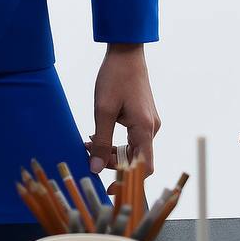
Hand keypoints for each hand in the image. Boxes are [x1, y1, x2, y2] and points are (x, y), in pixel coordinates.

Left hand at [83, 43, 160, 190]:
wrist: (126, 51)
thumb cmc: (115, 77)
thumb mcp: (103, 109)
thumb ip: (101, 141)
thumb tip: (96, 168)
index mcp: (145, 129)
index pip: (144, 168)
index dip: (128, 182)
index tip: (110, 189)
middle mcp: (151, 128)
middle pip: (135, 159)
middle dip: (112, 163)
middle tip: (89, 159)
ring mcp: (149, 122)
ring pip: (132, 148)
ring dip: (111, 151)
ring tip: (88, 145)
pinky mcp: (143, 116)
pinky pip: (132, 137)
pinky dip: (115, 141)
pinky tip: (97, 135)